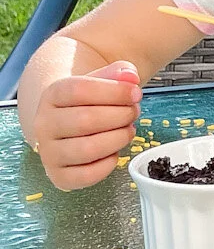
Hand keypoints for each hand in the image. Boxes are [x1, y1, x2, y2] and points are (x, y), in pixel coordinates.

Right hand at [31, 61, 141, 189]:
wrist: (68, 121)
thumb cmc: (89, 100)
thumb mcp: (102, 79)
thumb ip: (119, 73)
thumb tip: (130, 77)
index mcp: (52, 95)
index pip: (80, 89)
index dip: (115, 91)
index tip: (135, 93)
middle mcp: (44, 124)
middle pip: (85, 120)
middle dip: (121, 115)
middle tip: (134, 112)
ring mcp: (49, 152)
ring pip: (87, 149)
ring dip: (118, 139)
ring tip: (128, 130)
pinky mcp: (59, 175)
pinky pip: (86, 176)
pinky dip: (108, 164)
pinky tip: (114, 151)